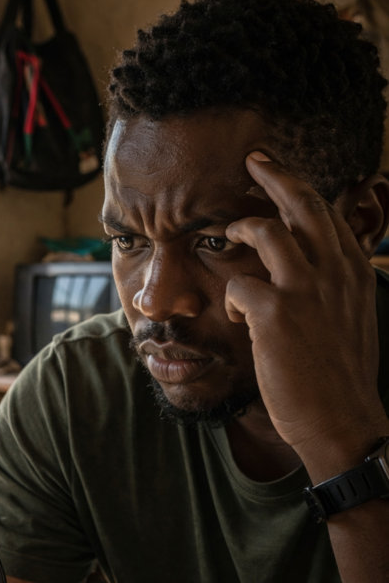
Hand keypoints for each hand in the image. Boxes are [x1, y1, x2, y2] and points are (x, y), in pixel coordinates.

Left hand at [224, 154, 388, 475]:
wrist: (342, 422)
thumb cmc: (340, 378)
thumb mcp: (351, 320)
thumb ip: (335, 289)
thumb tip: (317, 273)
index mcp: (354, 272)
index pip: (327, 214)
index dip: (300, 189)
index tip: (278, 172)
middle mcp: (334, 271)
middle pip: (303, 203)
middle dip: (275, 174)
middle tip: (253, 161)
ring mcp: (305, 290)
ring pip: (266, 230)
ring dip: (241, 229)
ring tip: (227, 237)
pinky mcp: (274, 314)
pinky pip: (238, 284)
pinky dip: (231, 298)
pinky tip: (235, 316)